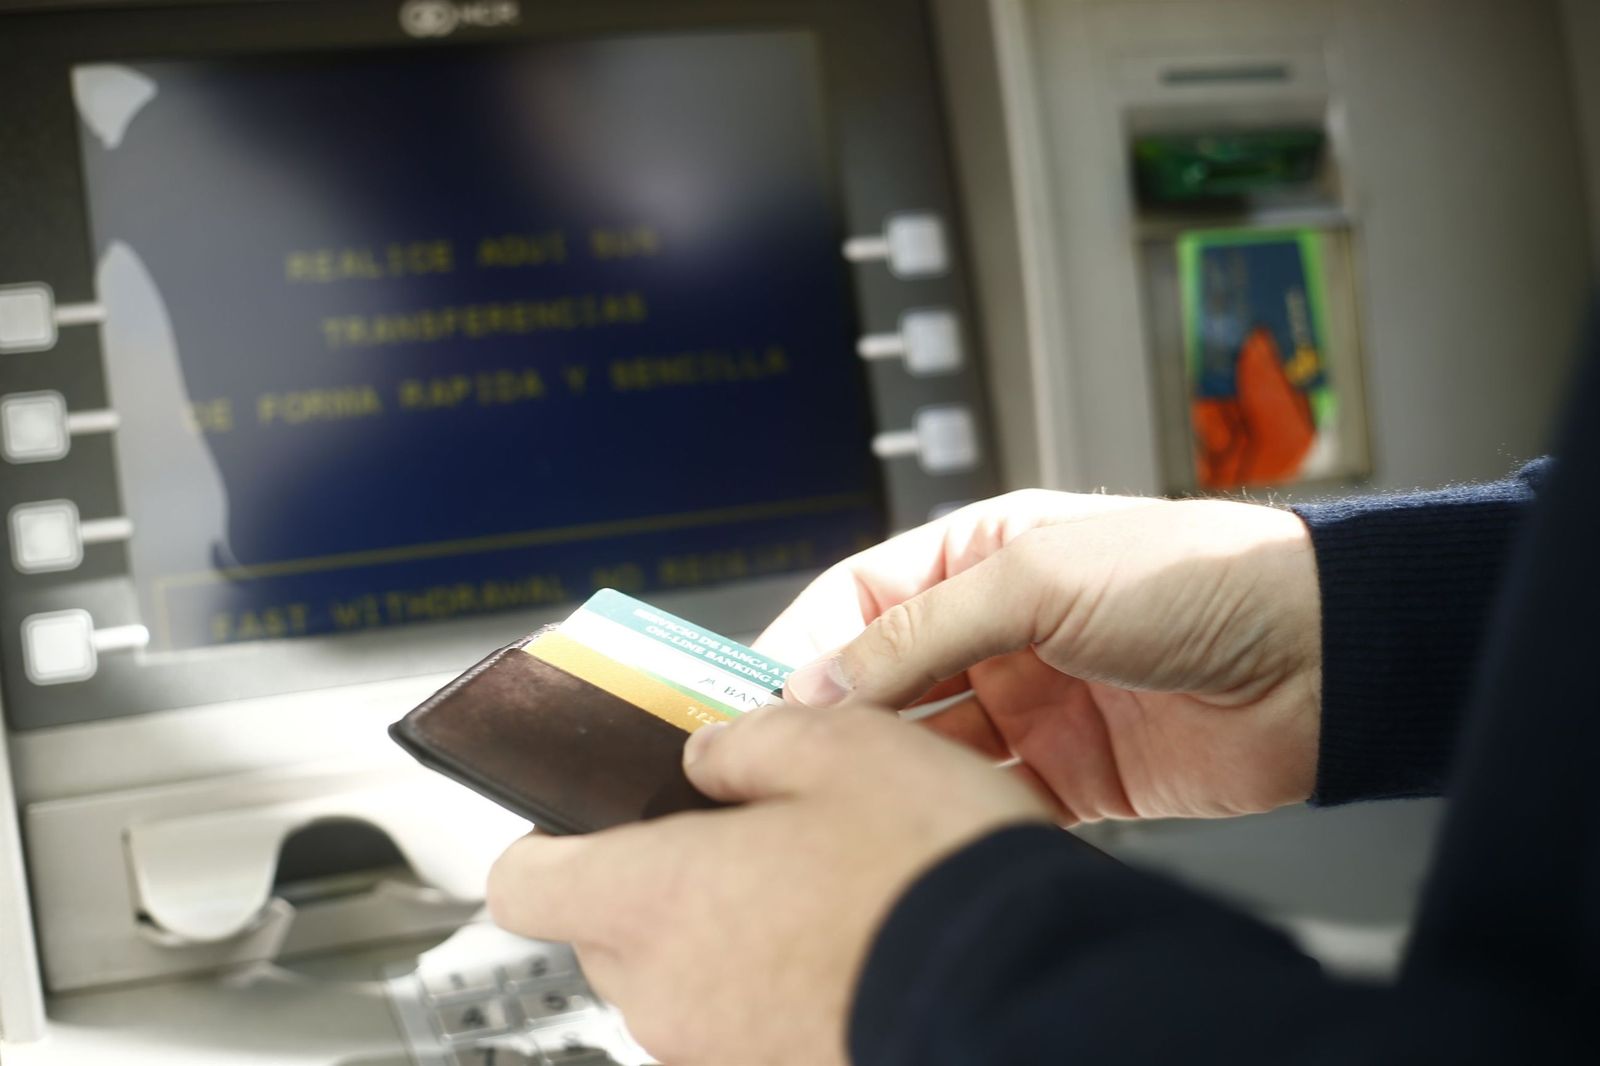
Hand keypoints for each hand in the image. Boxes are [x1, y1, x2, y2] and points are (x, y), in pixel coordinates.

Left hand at [487, 704, 1049, 1065]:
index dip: (546, 841)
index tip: (581, 816)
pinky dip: (771, 983)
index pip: (524, 884)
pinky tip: (847, 940)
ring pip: (680, 980)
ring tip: (813, 883)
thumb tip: (711, 754)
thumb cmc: (931, 873)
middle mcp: (670, 993)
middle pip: (604, 932)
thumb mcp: (843, 747)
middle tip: (731, 830)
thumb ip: (750, 741)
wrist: (1029, 994)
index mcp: (656, 897)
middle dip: (652, 879)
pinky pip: (743, 1023)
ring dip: (721, 932)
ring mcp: (722, 1053)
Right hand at [760, 490, 1321, 820]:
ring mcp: (1031, 707)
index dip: (799, 648)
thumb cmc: (1195, 575)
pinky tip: (922, 826)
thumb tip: (818, 684)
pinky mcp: (1068, 778)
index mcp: (979, 560)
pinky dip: (954, 814)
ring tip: (841, 802)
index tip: (747, 698)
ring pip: (927, 749)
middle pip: (883, 683)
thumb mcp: (1035, 580)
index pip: (858, 602)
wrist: (1321, 656)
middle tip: (776, 764)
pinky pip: (987, 800)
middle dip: (833, 722)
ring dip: (889, 774)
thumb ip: (919, 633)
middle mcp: (997, 633)